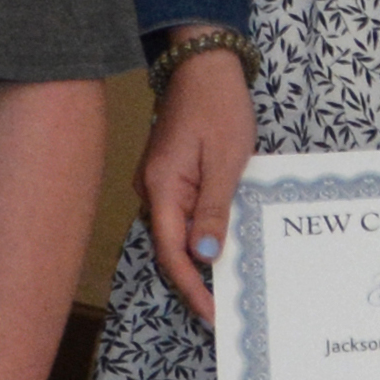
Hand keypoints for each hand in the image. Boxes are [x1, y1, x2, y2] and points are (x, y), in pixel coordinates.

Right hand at [138, 44, 253, 326]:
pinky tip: (221, 247)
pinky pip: (183, 214)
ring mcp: (159, 183)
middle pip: (170, 247)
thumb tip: (203, 257)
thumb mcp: (226, 160)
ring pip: (176, 233)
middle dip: (194, 281)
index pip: (171, 252)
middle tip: (224, 309)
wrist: (205, 66)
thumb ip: (214, 210)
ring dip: (198, 259)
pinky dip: (200, 234)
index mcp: (162, 188)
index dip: (191, 287)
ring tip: (227, 286)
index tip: (211, 313)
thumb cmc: (219, 107)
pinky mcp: (171, 176)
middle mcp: (152, 190)